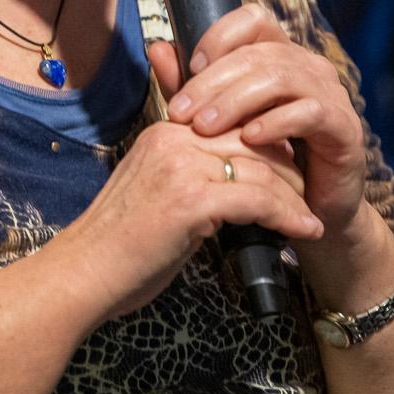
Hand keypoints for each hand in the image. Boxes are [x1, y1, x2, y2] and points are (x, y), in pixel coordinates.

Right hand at [50, 117, 319, 324]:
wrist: (83, 272)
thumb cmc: (119, 243)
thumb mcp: (155, 192)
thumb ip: (191, 176)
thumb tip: (235, 183)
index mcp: (165, 131)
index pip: (235, 120)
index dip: (270, 144)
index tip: (292, 170)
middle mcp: (173, 139)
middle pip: (254, 138)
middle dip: (290, 167)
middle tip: (309, 194)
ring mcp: (181, 167)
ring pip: (261, 168)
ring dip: (295, 195)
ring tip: (310, 217)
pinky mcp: (190, 200)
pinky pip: (257, 198)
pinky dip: (288, 215)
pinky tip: (304, 231)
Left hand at [153, 5, 371, 240]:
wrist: (304, 211)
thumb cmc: (260, 160)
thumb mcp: (220, 121)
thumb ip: (192, 86)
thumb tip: (156, 48)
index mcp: (281, 54)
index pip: (253, 20)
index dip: (219, 36)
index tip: (189, 69)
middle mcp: (309, 66)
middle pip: (258, 52)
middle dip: (213, 81)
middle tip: (180, 111)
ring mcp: (331, 93)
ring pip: (280, 78)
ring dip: (235, 101)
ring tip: (204, 128)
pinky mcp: (345, 127)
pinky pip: (309, 113)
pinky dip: (275, 123)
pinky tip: (248, 138)